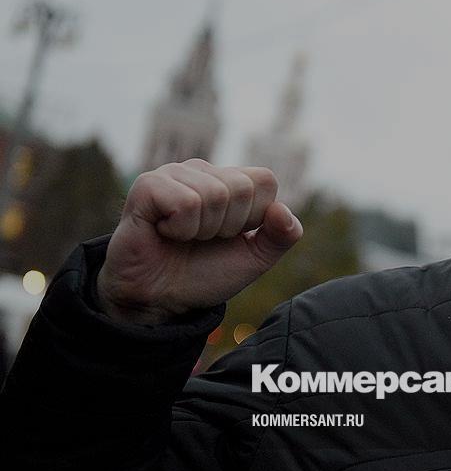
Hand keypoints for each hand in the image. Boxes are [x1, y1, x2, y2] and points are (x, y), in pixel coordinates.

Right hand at [96, 159, 302, 324]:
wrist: (162, 300)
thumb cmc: (206, 273)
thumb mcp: (256, 258)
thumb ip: (283, 236)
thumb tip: (282, 210)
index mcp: (229, 180)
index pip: (265, 181)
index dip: (254, 217)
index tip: (229, 235)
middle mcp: (202, 171)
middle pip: (241, 188)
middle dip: (228, 227)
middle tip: (202, 239)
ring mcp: (173, 174)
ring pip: (215, 195)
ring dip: (202, 230)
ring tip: (182, 236)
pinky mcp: (148, 185)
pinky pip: (186, 202)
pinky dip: (180, 229)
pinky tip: (164, 232)